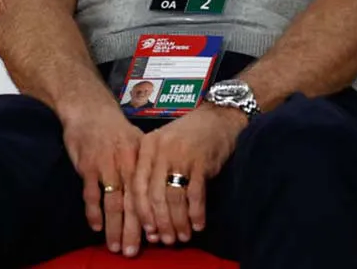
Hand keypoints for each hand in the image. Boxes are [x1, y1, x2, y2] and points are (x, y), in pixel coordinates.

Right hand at [61, 105, 144, 256]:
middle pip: (133, 203)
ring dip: (114, 227)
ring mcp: (107, 165)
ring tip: (116, 246)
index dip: (152, 218)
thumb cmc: (114, 129)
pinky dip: (93, 212)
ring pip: (113, 203)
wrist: (89, 109)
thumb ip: (145, 166)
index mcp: (141, 160)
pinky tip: (97, 227)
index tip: (155, 238)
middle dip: (134, 230)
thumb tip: (158, 192)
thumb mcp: (136, 142)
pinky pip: (91, 194)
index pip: (149, 194)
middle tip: (133, 252)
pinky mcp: (87, 166)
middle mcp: (127, 164)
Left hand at [132, 105, 246, 245]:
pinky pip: (195, 194)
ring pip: (174, 197)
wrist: (218, 117)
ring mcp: (181, 155)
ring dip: (178, 221)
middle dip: (160, 222)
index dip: (142, 213)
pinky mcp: (201, 161)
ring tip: (182, 236)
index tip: (148, 232)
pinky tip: (197, 224)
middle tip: (166, 240)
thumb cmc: (189, 136)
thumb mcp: (164, 146)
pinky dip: (196, 213)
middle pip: (155, 195)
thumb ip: (153, 172)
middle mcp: (161, 150)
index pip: (138, 186)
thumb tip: (150, 214)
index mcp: (147, 146)